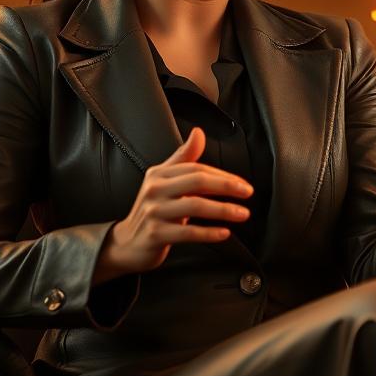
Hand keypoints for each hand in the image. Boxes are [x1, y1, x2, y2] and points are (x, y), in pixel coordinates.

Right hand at [100, 127, 252, 276]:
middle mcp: (155, 189)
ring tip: (242, 214)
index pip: (196, 168)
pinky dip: (209, 233)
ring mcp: (154, 212)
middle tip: (247, 193)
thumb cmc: (153, 210)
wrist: (128, 243)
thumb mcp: (165, 181)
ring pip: (195, 206)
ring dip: (223, 209)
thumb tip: (199, 132)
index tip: (243, 184)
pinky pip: (187, 232)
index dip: (222, 175)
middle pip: (197, 182)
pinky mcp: (155, 234)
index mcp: (159, 173)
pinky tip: (224, 233)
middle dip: (226, 186)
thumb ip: (184, 158)